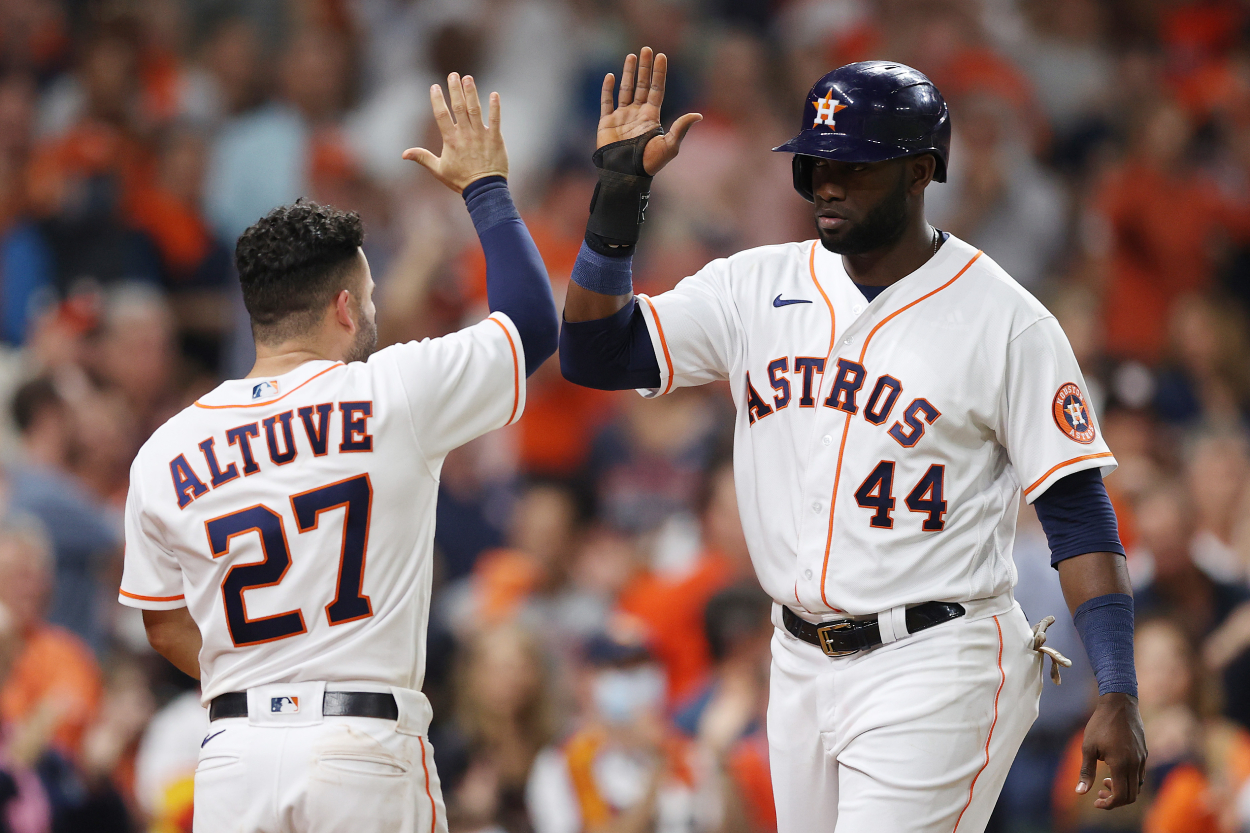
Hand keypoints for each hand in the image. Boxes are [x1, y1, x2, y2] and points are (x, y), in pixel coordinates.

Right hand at [404, 73, 506, 192]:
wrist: (484, 190)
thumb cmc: (460, 180)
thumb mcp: (438, 170)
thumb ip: (422, 158)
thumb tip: (403, 154)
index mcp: (451, 140)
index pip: (442, 115)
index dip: (437, 100)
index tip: (435, 86)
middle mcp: (465, 134)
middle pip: (459, 107)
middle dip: (455, 90)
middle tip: (453, 75)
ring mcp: (481, 135)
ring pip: (476, 110)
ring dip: (472, 93)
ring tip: (468, 78)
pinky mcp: (495, 139)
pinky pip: (496, 120)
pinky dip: (495, 107)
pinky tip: (494, 94)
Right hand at [599, 46, 701, 175]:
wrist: (625, 174)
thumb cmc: (648, 163)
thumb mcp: (669, 146)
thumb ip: (681, 128)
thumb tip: (698, 115)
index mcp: (652, 117)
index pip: (657, 89)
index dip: (659, 73)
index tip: (662, 56)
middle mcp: (637, 114)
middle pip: (642, 85)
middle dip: (645, 67)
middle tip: (646, 49)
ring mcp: (622, 117)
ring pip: (625, 89)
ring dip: (628, 73)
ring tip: (631, 56)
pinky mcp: (607, 122)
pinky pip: (606, 102)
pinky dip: (607, 89)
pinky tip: (610, 76)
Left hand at [1075, 692, 1146, 808]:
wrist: (1119, 704)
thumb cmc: (1100, 724)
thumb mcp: (1088, 747)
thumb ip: (1086, 771)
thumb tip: (1080, 793)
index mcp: (1121, 765)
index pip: (1121, 796)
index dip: (1109, 804)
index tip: (1096, 802)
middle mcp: (1135, 764)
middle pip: (1131, 795)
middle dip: (1115, 800)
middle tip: (1099, 794)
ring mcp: (1142, 759)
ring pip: (1137, 786)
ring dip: (1122, 790)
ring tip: (1105, 781)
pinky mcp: (1144, 753)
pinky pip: (1140, 775)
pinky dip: (1129, 781)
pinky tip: (1114, 772)